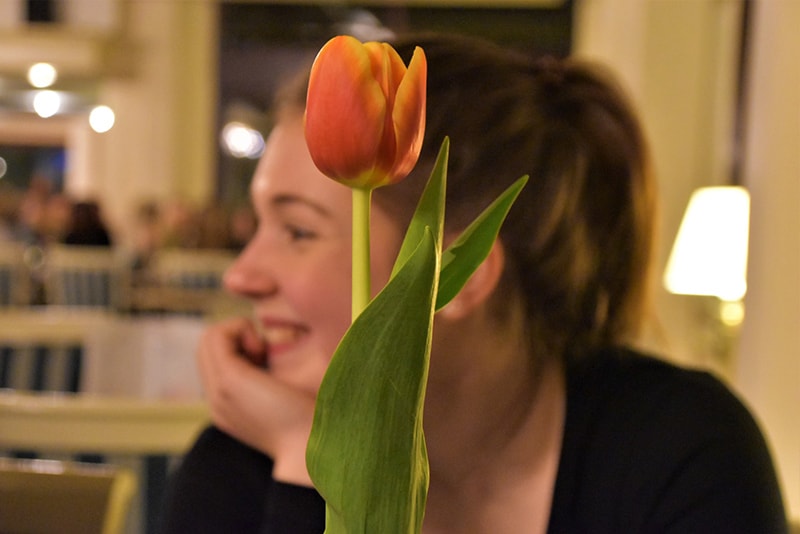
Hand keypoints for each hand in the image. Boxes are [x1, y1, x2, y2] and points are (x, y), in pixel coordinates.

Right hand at [196, 317, 315, 485]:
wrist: (313, 448)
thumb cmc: (312, 421)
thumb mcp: (284, 398)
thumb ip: (270, 380)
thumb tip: (270, 350)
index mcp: (229, 407)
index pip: (213, 362)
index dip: (239, 348)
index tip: (268, 359)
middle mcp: (217, 400)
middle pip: (206, 348)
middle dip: (236, 337)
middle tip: (265, 353)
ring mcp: (218, 391)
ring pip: (208, 339)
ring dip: (237, 332)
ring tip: (262, 351)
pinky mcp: (228, 380)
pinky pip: (216, 335)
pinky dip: (239, 328)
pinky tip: (262, 349)